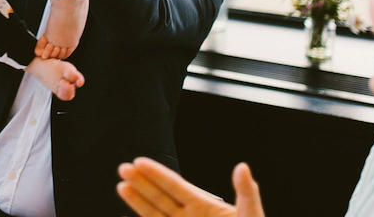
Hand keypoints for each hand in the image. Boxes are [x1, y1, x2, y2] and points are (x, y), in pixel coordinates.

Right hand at [117, 158, 264, 216]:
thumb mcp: (252, 214)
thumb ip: (246, 192)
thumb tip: (242, 167)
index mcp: (205, 206)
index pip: (175, 185)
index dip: (157, 174)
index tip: (140, 161)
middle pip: (160, 197)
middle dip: (141, 182)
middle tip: (124, 168)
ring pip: (155, 214)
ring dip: (137, 201)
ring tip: (122, 186)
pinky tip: (127, 213)